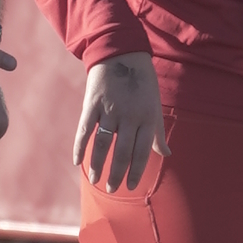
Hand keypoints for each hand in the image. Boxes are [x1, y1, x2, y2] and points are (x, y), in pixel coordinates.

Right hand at [74, 53, 167, 190]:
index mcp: (146, 118)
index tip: (130, 187)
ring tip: (95, 180)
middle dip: (116, 173)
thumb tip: (166, 154)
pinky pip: (84, 129)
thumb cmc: (142, 83)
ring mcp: (109, 109)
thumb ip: (157, 132)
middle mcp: (129, 116)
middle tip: (111, 189)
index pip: (141, 151)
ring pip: (103, 143)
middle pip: (122, 151)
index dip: (135, 171)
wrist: (122, 53)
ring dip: (98, 164)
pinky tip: (77, 161)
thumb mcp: (154, 106)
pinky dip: (79, 146)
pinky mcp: (92, 103)